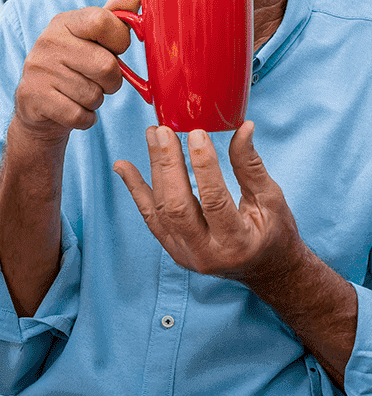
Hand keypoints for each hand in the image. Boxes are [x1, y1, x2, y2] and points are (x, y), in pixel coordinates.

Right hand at [13, 0, 141, 138]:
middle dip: (112, 81)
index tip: (114, 49)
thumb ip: (114, 15)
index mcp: (63, 22)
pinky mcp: (34, 98)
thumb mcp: (90, 39)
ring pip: (93, 95)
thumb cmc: (72, 68)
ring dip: (96, 101)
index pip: (102, 20)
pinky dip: (84, 118)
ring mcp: (38, 70)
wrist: (37, 106)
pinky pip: (79, 115)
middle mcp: (47, 42)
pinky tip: (73, 109)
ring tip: (81, 94)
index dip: (119, 40)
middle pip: (106, 66)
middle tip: (99, 81)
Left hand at [112, 122, 303, 282]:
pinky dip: (136, 189)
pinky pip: (149, 216)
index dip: (204, 165)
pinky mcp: (171, 248)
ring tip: (152, 135)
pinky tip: (123, 166)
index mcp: (237, 242)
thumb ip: (251, 166)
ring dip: (153, 169)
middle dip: (168, 165)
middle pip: (178, 206)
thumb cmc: (273, 232)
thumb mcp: (271, 200)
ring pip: (161, 209)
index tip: (196, 133)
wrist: (265, 269)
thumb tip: (243, 127)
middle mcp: (206, 253)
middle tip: (163, 131)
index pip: (214, 200)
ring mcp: (184, 253)